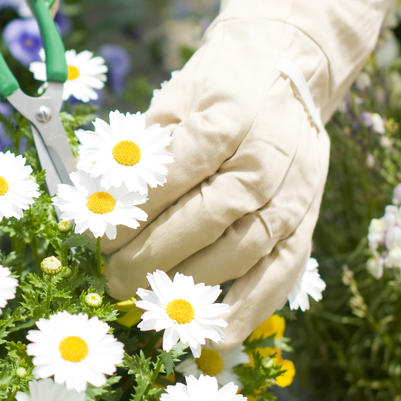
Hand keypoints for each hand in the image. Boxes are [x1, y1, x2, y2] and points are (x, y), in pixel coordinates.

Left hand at [101, 0, 393, 347]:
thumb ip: (140, 148)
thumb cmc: (217, 88)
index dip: (132, 213)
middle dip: (149, 256)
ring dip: (186, 283)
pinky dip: (248, 309)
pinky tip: (213, 329)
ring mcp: (289, 196)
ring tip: (144, 294)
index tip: (98, 236)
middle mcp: (264, 161)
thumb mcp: (173, 99)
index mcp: (225, 121)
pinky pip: (279, 275)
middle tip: (110, 276)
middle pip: (202, 220)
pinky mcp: (304, 223)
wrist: (288, 71)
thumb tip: (96, 197)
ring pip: (237, 253)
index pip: (172, 177)